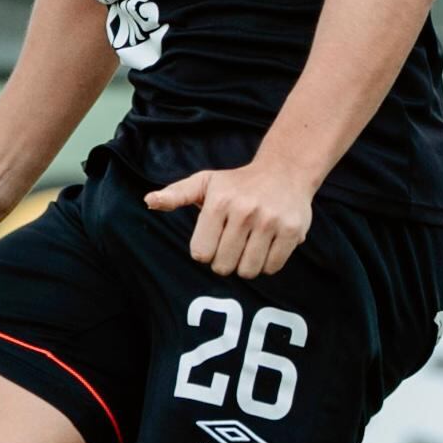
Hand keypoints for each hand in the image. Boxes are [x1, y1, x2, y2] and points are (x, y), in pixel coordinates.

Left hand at [145, 156, 316, 278]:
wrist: (285, 171)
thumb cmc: (237, 182)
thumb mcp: (204, 182)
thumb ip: (175, 195)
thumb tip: (150, 201)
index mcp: (219, 201)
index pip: (201, 253)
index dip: (205, 251)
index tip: (213, 239)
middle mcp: (245, 211)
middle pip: (223, 266)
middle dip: (224, 262)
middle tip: (232, 245)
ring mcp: (271, 221)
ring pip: (248, 271)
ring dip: (246, 266)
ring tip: (249, 247)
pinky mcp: (293, 231)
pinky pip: (272, 267)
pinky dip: (267, 264)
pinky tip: (266, 246)